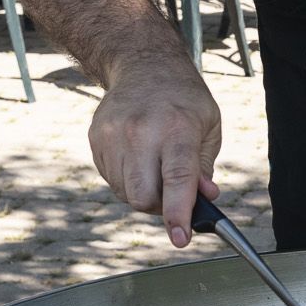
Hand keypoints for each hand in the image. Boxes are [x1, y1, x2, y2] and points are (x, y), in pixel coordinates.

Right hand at [88, 57, 222, 245]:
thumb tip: (205, 199)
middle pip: (143, 196)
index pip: (177, 179)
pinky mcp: (96, 138)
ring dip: (143, 192)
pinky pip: (111, 179)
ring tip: (155, 164)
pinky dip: (127, 180)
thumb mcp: (209, 127)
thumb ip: (204, 168)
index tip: (181, 239)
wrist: (144, 66)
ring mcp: (113, 135)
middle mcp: (141, 132)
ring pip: (125, 193)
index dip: (178, 213)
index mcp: (177, 129)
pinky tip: (138, 156)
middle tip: (173, 194)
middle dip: (160, 207)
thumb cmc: (184, 101)